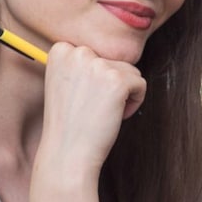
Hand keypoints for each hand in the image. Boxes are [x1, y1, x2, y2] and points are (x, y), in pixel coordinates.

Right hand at [36, 42, 145, 180]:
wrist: (67, 151)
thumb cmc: (70, 122)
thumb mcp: (66, 83)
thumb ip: (82, 64)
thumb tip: (106, 53)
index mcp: (61, 50)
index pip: (98, 53)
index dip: (97, 78)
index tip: (85, 96)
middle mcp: (78, 53)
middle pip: (115, 60)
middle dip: (112, 84)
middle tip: (94, 106)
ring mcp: (98, 65)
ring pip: (130, 72)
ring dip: (123, 94)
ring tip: (102, 111)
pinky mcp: (117, 81)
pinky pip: (141, 84)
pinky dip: (135, 102)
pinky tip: (115, 115)